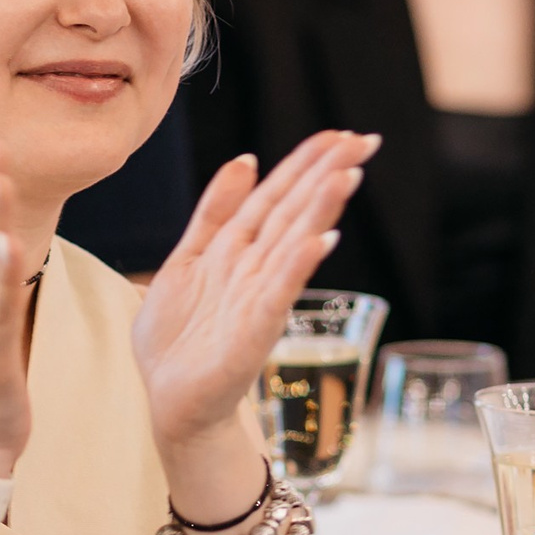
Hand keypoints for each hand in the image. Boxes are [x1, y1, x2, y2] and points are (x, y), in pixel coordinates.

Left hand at [132, 132, 375, 501]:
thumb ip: (215, 212)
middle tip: (365, 141)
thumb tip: (246, 159)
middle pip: (294, 212)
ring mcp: (257, 299)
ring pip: (292, 244)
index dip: (305, 163)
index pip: (277, 195)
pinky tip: (321, 239)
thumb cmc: (179, 338)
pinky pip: (278, 292)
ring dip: (320, 210)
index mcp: (237, 249)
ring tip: (347, 174)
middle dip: (326, 175)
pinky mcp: (253, 332)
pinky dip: (298, 265)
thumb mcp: (187, 259)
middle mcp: (255, 269)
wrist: (169, 401)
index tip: (340, 133)